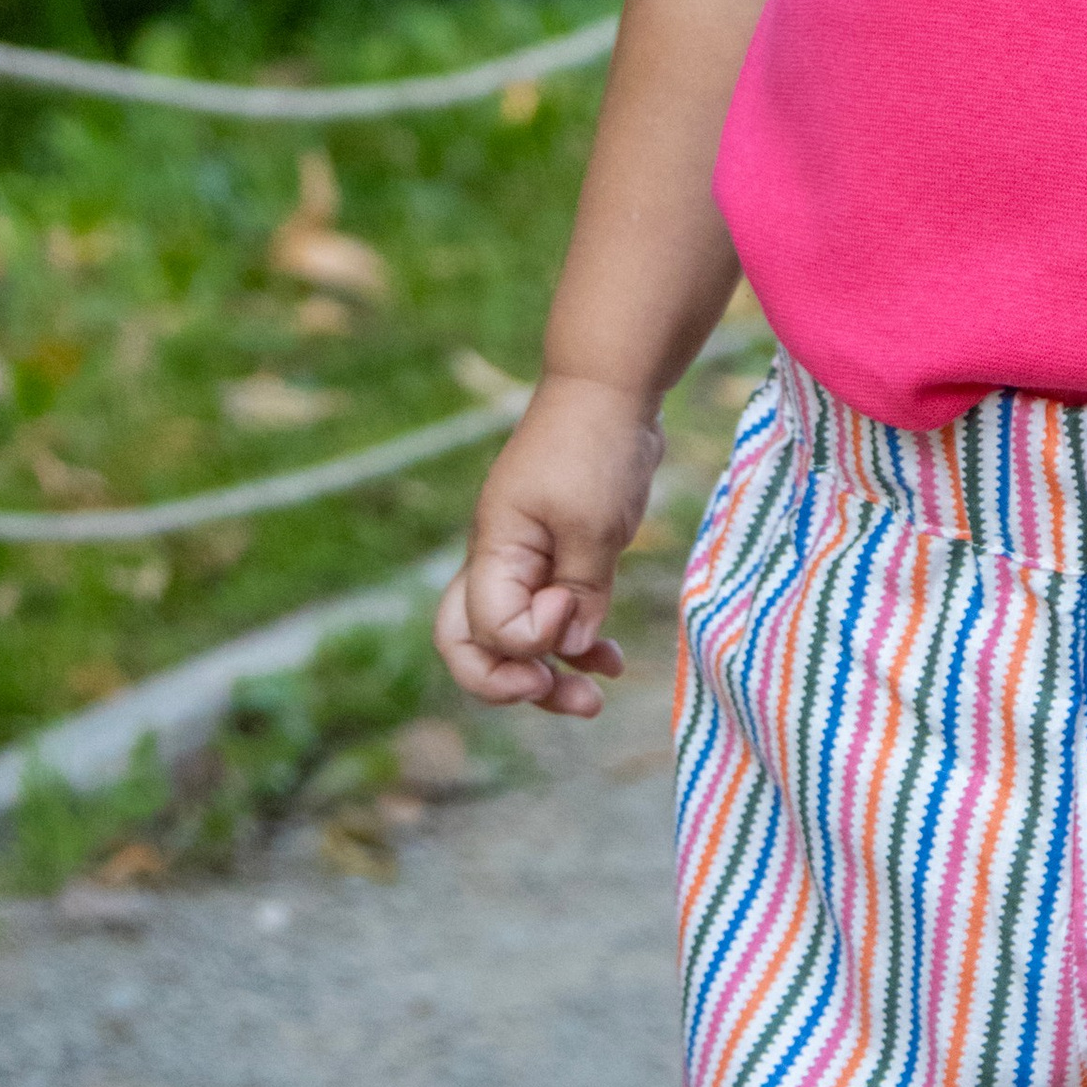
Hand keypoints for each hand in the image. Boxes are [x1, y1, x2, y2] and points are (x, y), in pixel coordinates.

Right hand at [435, 374, 664, 717]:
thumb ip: (580, 592)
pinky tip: (613, 662)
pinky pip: (556, 618)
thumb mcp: (592, 524)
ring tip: (595, 700)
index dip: (529, 640)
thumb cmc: (595, 446)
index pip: (486, 630)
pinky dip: (580, 644)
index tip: (572, 606)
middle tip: (554, 693)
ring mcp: (528, 560)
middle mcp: (500, 561)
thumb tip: (574, 648)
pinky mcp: (560, 556)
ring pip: (518, 641)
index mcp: (493, 549)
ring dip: (552, 676)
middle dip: (509, 686)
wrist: (614, 387)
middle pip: (472, 646)